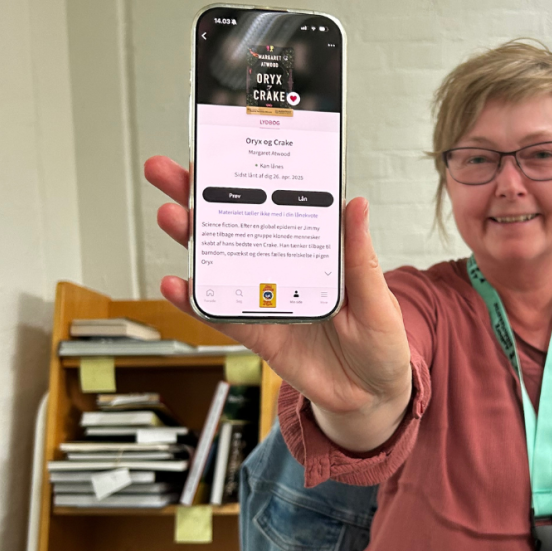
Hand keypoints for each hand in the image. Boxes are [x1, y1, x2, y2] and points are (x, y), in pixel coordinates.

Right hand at [145, 156, 411, 440]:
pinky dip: (197, 301)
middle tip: (170, 172)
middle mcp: (285, 268)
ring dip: (194, 239)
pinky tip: (177, 283)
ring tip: (171, 215)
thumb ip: (360, 257)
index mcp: (316, 252)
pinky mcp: (257, 334)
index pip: (279, 206)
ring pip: (222, 263)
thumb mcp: (377, 299)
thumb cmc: (381, 343)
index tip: (226, 153)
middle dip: (202, 198)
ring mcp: (266, 299)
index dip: (252, 181)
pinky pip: (222, 315)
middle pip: (239, 227)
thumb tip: (356, 204)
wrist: (370, 398)